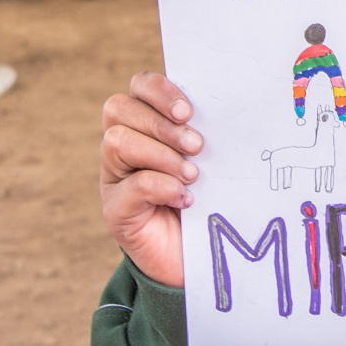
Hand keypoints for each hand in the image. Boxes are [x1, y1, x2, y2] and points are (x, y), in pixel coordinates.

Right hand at [100, 71, 202, 287]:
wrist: (201, 259)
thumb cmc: (211, 200)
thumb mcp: (212, 160)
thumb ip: (207, 133)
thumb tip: (229, 105)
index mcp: (147, 124)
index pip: (138, 86)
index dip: (158, 89)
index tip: (188, 110)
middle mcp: (124, 147)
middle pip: (119, 108)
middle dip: (161, 123)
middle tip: (197, 145)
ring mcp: (115, 177)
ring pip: (118, 141)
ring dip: (161, 154)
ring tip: (193, 175)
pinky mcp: (117, 210)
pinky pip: (129, 186)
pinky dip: (161, 187)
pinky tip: (186, 198)